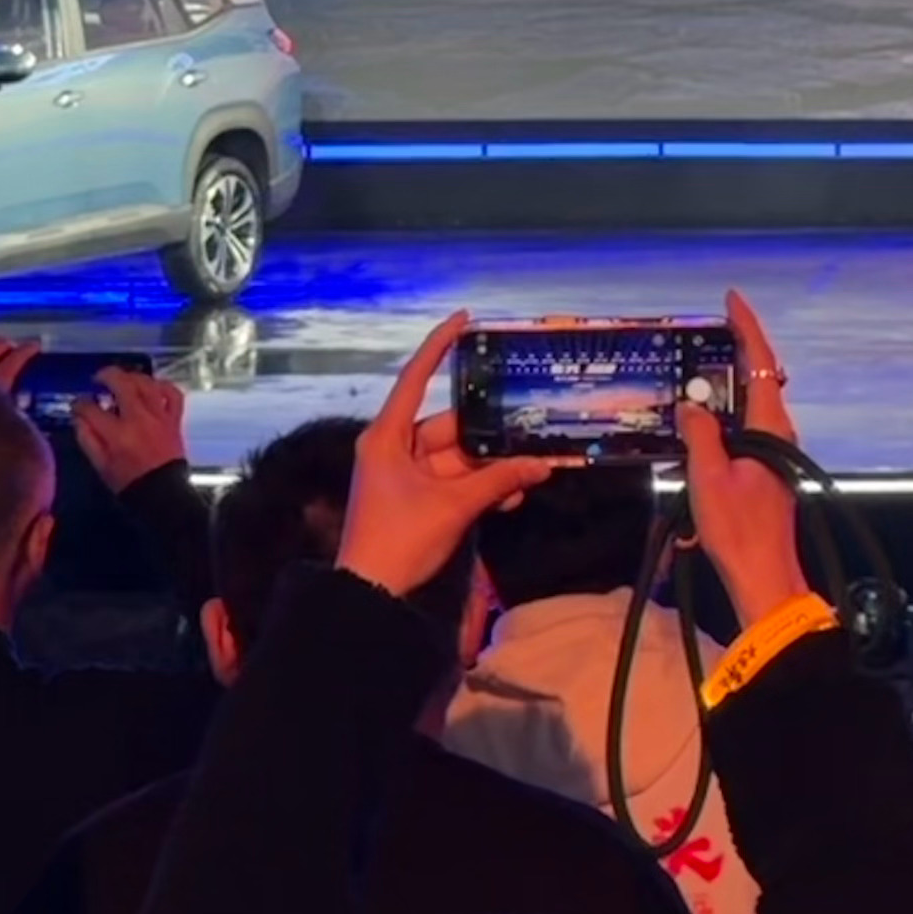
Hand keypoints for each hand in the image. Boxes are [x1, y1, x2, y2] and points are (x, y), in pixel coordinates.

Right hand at [76, 364, 191, 496]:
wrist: (162, 493)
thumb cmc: (129, 482)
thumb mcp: (101, 465)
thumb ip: (87, 439)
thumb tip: (78, 417)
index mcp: (117, 433)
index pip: (92, 409)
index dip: (80, 404)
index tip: (77, 404)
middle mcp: (139, 418)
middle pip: (122, 384)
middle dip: (107, 375)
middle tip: (98, 378)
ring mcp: (159, 416)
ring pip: (147, 383)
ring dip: (132, 376)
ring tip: (123, 379)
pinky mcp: (174, 419)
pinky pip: (172, 394)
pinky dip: (163, 385)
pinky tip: (153, 386)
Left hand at [333, 314, 556, 602]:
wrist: (370, 594)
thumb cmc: (400, 538)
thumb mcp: (454, 507)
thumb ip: (499, 481)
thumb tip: (542, 465)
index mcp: (388, 436)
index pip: (416, 378)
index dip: (439, 346)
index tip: (463, 319)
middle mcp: (394, 447)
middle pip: (449, 426)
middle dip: (491, 433)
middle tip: (530, 426)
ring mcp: (404, 474)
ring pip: (457, 457)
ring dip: (491, 467)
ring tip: (531, 470)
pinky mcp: (415, 497)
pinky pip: (453, 481)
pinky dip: (479, 487)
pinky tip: (512, 496)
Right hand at [677, 290, 811, 634]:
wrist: (762, 576)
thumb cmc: (738, 531)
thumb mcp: (707, 477)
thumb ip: (699, 434)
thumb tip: (691, 406)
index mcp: (770, 428)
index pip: (761, 363)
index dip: (747, 328)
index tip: (732, 301)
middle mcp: (779, 434)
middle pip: (759, 379)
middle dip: (735, 351)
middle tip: (708, 332)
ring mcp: (775, 453)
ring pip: (751, 406)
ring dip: (727, 386)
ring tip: (697, 371)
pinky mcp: (767, 471)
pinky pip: (745, 429)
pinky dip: (725, 415)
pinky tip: (702, 421)